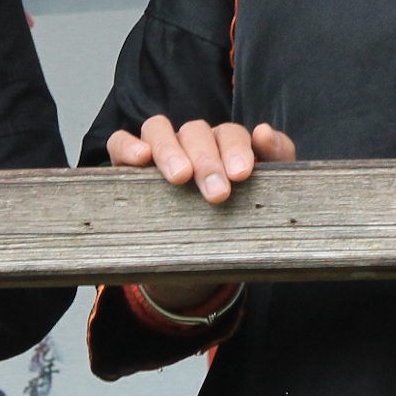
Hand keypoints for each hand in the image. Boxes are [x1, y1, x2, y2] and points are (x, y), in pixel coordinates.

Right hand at [106, 116, 294, 205]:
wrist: (199, 267)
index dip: (236, 148)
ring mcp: (158, 150)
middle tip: (217, 193)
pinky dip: (128, 145)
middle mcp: (191, 142)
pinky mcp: (127, 166)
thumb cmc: (235, 223)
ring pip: (158, 128)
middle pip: (196, 131)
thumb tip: (264, 132)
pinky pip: (119, 143)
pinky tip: (141, 158)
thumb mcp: (263, 196)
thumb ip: (276, 160)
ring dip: (170, 149)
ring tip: (180, 177)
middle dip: (207, 160)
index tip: (241, 174)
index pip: (229, 134)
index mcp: (225, 146)